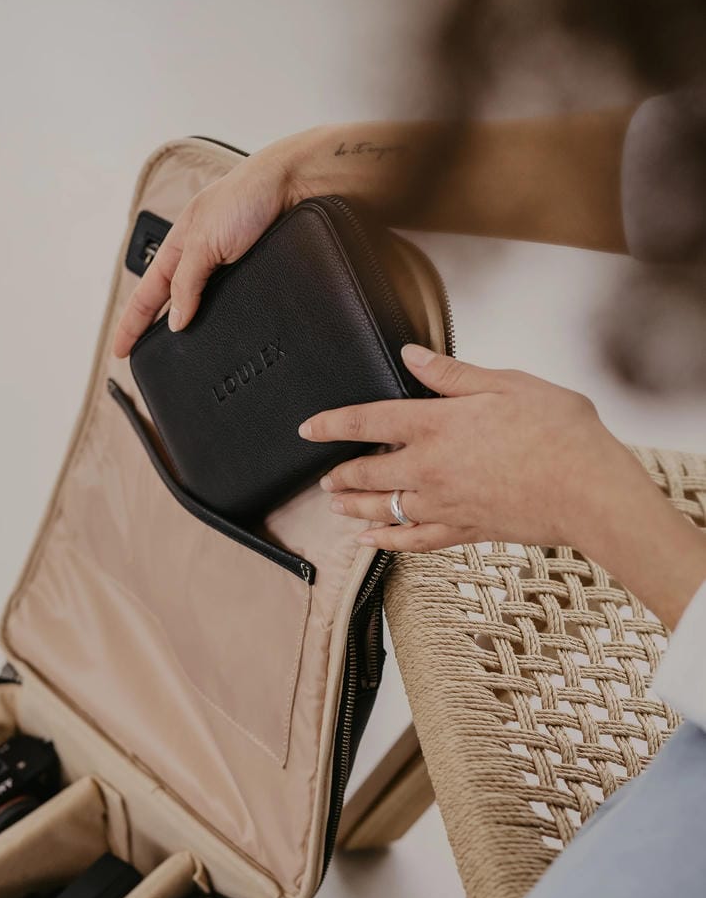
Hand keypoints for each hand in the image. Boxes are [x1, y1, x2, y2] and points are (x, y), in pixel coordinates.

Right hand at [111, 139, 309, 357]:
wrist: (295, 184)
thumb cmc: (246, 195)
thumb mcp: (204, 241)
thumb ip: (187, 282)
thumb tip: (175, 320)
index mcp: (179, 247)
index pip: (147, 294)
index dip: (131, 323)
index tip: (120, 350)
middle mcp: (200, 258)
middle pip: (170, 301)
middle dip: (155, 328)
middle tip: (146, 357)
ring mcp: (227, 266)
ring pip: (202, 304)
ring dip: (193, 325)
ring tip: (183, 352)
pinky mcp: (254, 272)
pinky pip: (233, 300)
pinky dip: (225, 316)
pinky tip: (225, 328)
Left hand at [300, 345, 656, 556]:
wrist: (589, 491)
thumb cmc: (559, 432)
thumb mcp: (507, 384)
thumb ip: (452, 374)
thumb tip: (410, 355)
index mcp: (437, 424)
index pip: (367, 420)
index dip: (332, 424)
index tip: (308, 429)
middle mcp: (430, 468)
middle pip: (367, 473)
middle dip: (340, 474)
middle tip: (324, 477)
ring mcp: (444, 504)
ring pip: (384, 509)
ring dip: (355, 507)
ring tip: (337, 505)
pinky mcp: (463, 530)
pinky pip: (413, 540)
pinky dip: (387, 541)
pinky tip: (370, 542)